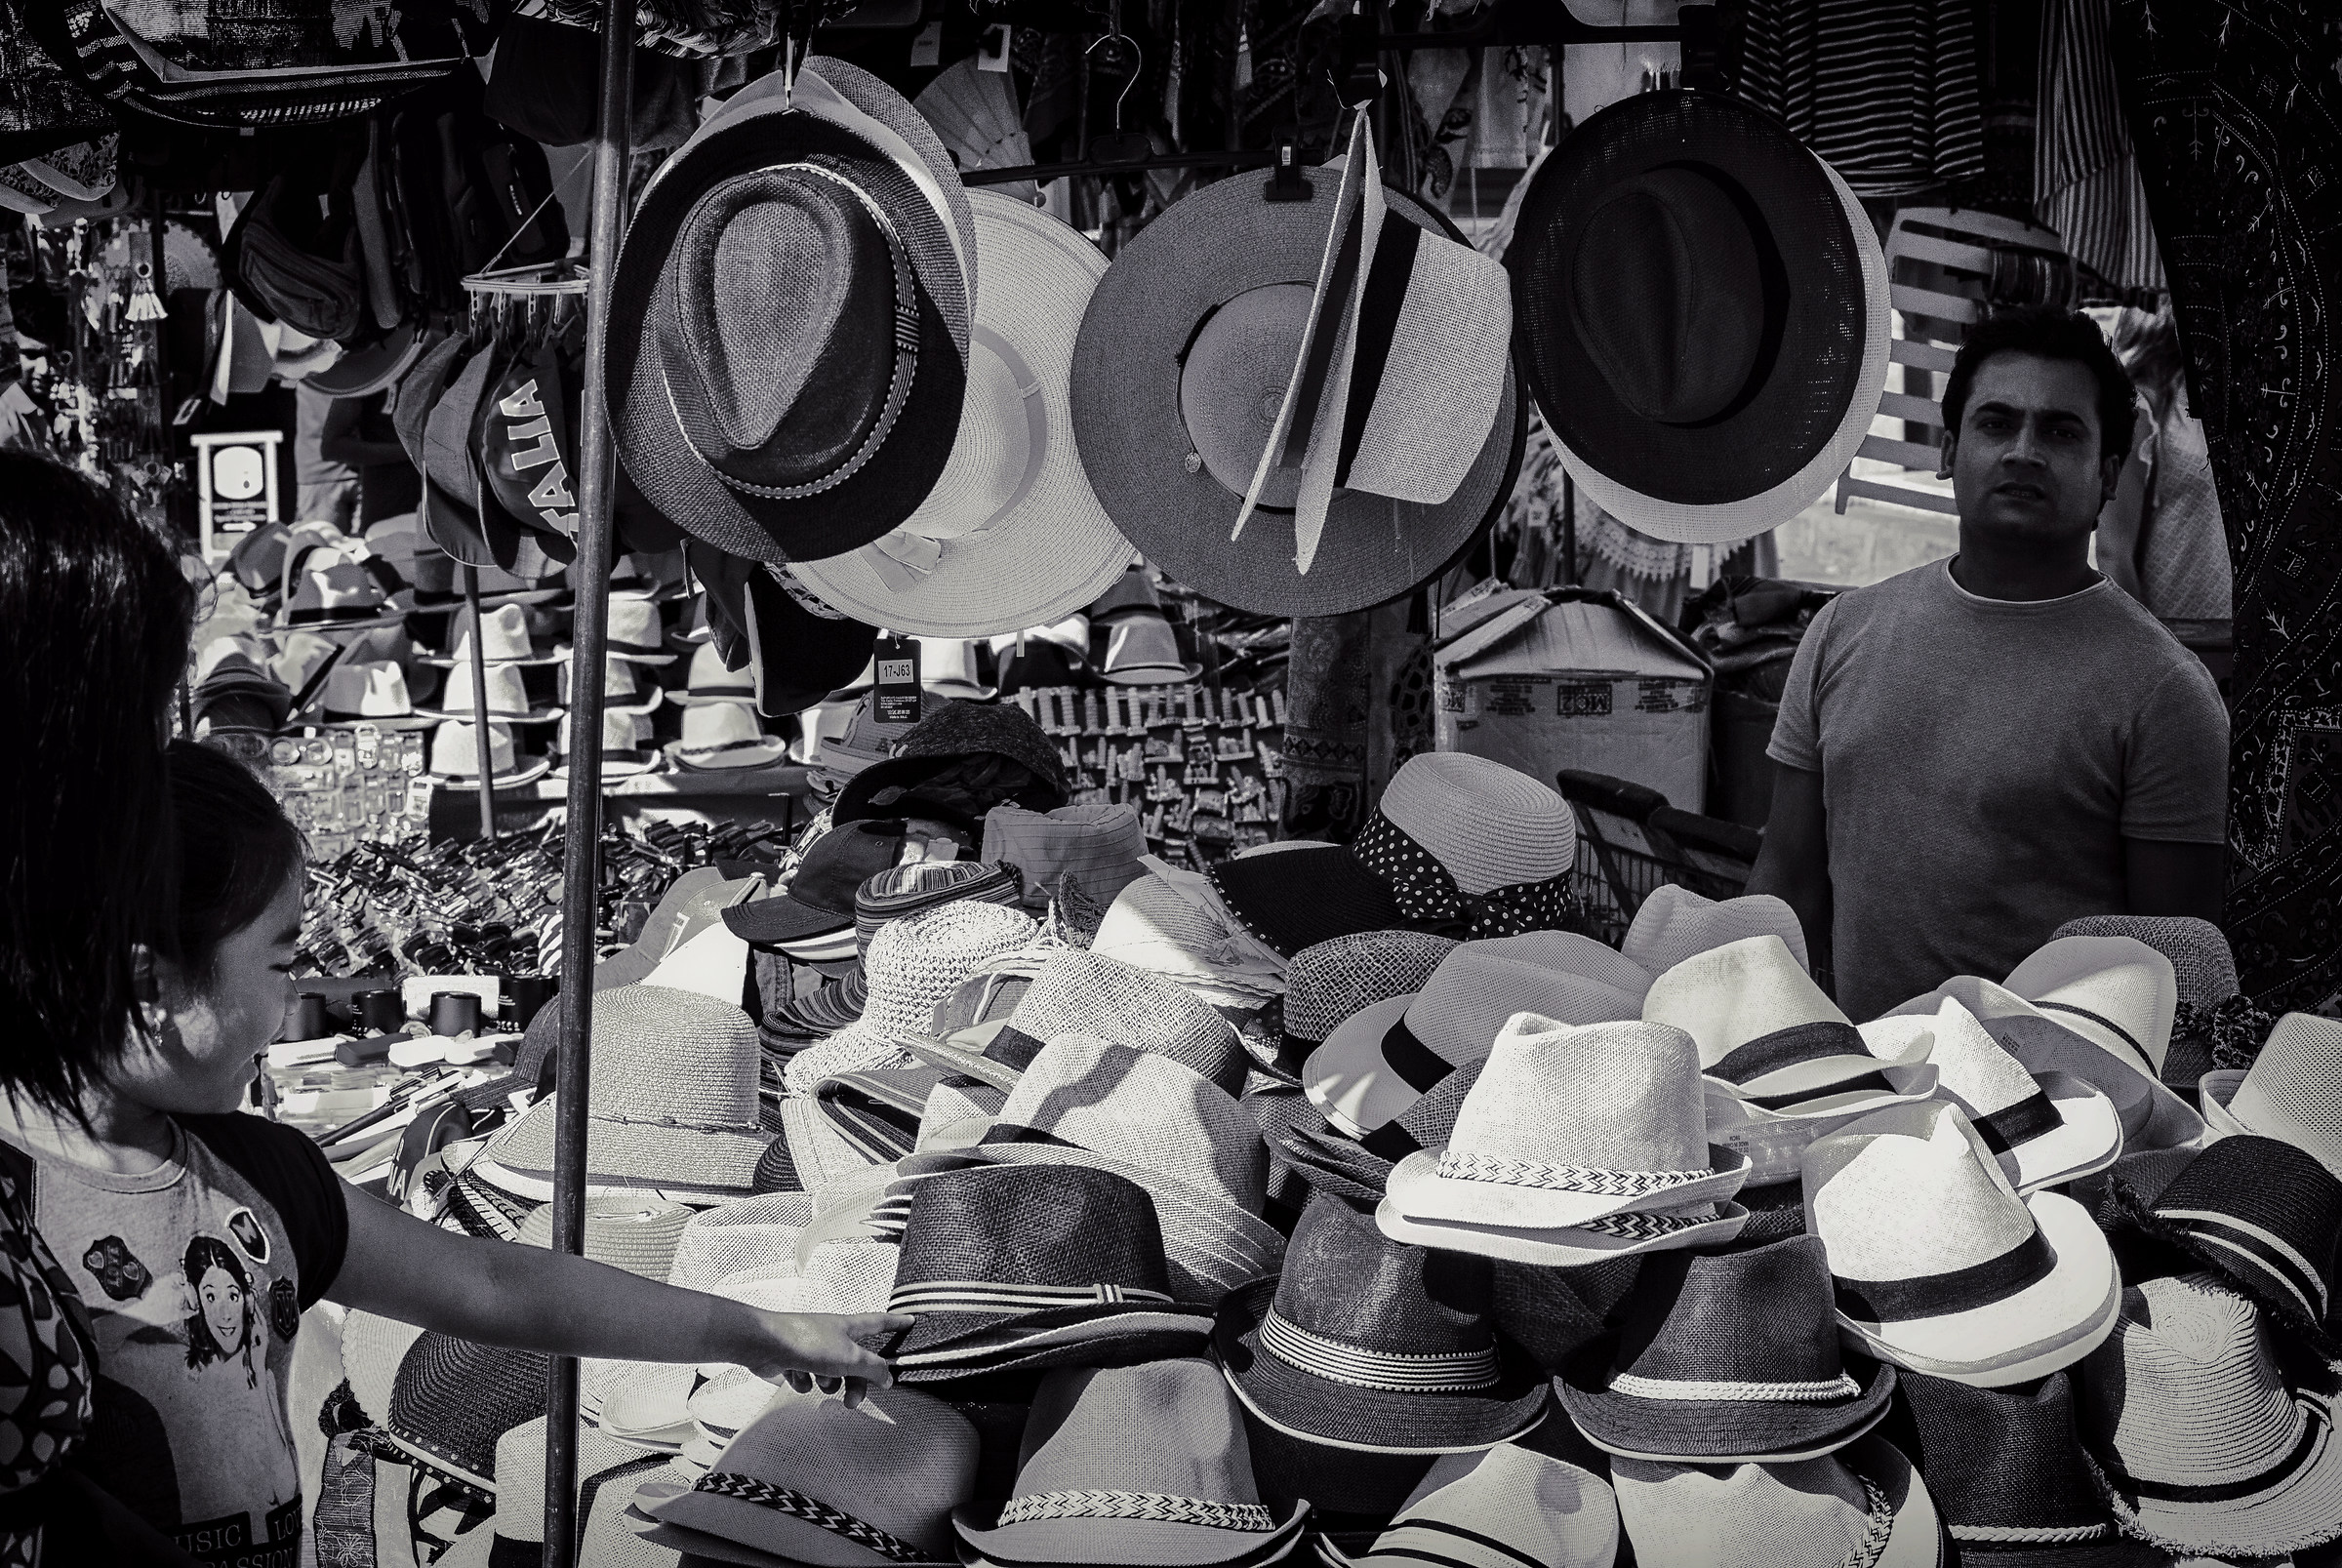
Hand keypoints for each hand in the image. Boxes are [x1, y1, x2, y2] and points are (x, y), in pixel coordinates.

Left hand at [729, 1309, 911, 1408]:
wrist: (765, 1345)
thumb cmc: (808, 1343)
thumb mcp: (850, 1357)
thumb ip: (872, 1368)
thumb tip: (889, 1378)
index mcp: (849, 1327)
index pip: (879, 1323)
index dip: (896, 1323)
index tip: (910, 1321)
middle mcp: (833, 1336)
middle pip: (856, 1362)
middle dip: (855, 1383)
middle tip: (852, 1403)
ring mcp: (813, 1348)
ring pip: (832, 1373)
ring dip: (827, 1382)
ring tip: (817, 1380)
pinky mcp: (794, 1360)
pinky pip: (808, 1379)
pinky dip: (804, 1381)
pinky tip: (795, 1375)